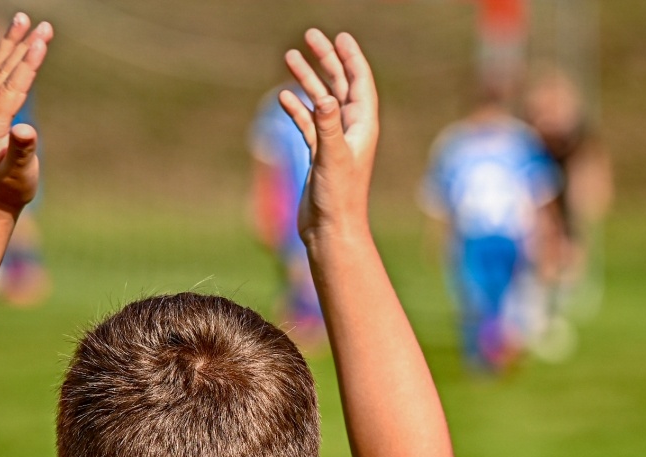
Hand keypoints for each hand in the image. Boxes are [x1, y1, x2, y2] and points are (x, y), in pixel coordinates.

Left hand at [0, 14, 52, 218]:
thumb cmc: (10, 189)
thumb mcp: (20, 174)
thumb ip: (22, 151)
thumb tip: (26, 130)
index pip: (13, 84)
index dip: (30, 61)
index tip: (43, 39)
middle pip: (4, 68)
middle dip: (24, 45)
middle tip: (44, 24)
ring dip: (8, 41)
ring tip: (21, 18)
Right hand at [279, 29, 378, 245]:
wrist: (331, 231)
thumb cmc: (338, 197)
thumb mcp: (333, 158)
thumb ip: (328, 126)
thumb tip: (326, 97)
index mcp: (362, 126)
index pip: (359, 82)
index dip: (351, 57)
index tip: (339, 36)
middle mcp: (350, 130)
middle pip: (340, 85)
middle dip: (326, 60)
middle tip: (309, 37)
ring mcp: (334, 142)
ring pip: (321, 102)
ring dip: (307, 80)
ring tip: (290, 58)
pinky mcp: (319, 155)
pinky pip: (308, 124)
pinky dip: (297, 109)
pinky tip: (284, 97)